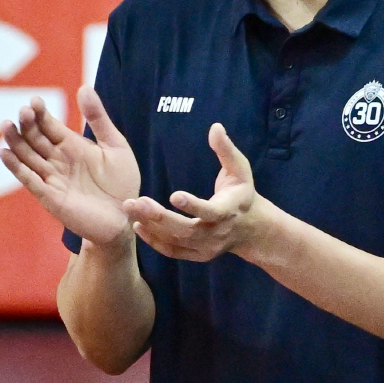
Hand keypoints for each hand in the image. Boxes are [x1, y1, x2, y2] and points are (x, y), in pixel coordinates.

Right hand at [0, 85, 140, 247]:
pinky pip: (30, 181)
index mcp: (71, 145)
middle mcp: (57, 160)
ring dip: (16, 142)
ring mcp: (52, 178)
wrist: (126, 217)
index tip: (34, 100)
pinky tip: (4, 153)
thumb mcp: (115, 145)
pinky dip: (16, 168)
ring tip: (7, 126)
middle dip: (27, 125)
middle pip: (35, 139)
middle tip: (23, 111)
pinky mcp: (50, 197)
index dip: (40, 113)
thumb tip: (84, 87)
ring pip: (27, 157)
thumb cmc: (122, 183)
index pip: (49, 125)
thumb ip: (98, 118)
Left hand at [125, 123, 258, 261]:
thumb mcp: (240, 169)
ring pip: (176, 241)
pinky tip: (138, 225)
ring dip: (152, 226)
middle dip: (160, 217)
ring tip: (132, 209)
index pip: (210, 211)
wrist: (251, 229)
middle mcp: (216, 233)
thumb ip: (226, 149)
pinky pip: (172, 251)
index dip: (193, 205)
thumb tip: (215, 127)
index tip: (174, 195)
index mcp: (228, 211)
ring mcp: (206, 247)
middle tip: (137, 202)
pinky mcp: (197, 255)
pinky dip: (154, 241)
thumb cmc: (242, 192)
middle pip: (186, 230)